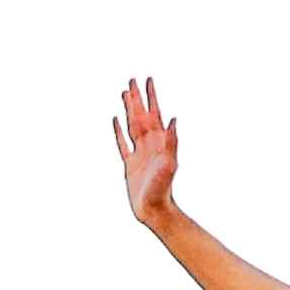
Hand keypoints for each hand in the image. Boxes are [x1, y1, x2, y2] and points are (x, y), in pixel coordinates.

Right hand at [110, 76, 180, 231]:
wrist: (154, 208)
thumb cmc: (163, 188)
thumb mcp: (170, 163)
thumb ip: (172, 142)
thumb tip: (174, 120)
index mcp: (159, 141)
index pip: (154, 112)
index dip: (151, 96)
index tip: (148, 80)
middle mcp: (149, 143)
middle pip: (141, 114)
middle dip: (137, 98)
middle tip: (132, 80)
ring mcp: (139, 152)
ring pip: (131, 125)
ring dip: (128, 110)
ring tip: (124, 95)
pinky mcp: (130, 164)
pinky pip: (122, 143)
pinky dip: (118, 131)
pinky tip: (116, 120)